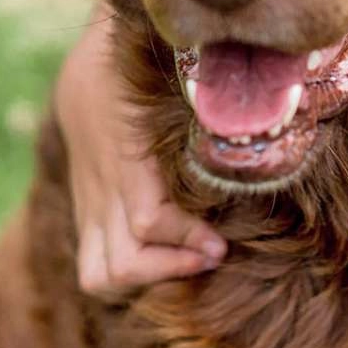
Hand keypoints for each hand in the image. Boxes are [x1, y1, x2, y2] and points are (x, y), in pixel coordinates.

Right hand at [56, 6, 226, 293]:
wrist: (90, 66)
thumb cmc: (145, 69)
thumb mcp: (172, 77)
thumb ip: (206, 98)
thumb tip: (257, 102)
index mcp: (126, 156)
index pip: (149, 220)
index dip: (185, 239)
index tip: (221, 245)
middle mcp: (103, 190)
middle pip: (119, 265)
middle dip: (168, 269)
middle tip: (214, 253)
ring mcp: (92, 207)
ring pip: (98, 275)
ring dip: (146, 280)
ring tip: (191, 262)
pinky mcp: (90, 214)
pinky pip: (95, 265)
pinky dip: (135, 275)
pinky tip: (176, 258)